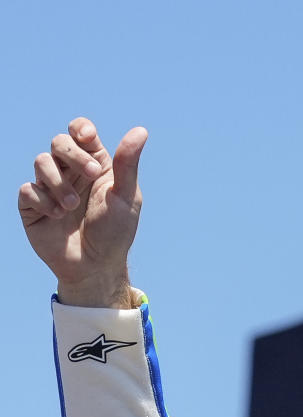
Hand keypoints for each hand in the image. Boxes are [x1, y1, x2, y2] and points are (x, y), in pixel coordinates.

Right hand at [18, 117, 147, 306]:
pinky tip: (58, 217)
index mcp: (93, 165)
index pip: (79, 132)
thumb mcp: (126, 199)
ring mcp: (49, 187)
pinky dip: (44, 201)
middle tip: (92, 177)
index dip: (80, 130)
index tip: (88, 139)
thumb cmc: (114, 234)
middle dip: (73, 155)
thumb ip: (128, 164)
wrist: (95, 268)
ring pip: (41, 161)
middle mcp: (69, 172)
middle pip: (59, 142)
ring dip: (58, 182)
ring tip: (73, 207)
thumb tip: (141, 130)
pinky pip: (28, 190)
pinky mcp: (33, 206)